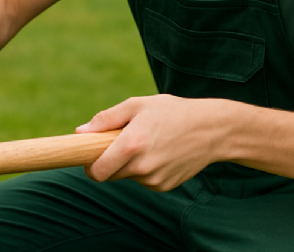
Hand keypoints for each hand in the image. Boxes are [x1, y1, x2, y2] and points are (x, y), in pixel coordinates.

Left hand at [76, 95, 219, 191]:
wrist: (212, 129)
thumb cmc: (172, 112)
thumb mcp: (137, 105)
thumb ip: (106, 119)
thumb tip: (81, 132)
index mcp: (131, 145)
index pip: (97, 172)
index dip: (89, 166)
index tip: (90, 157)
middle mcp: (142, 167)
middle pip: (110, 175)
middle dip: (110, 161)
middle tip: (124, 141)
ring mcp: (154, 180)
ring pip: (129, 176)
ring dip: (131, 164)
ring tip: (150, 142)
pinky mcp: (165, 187)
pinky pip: (145, 180)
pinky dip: (146, 169)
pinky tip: (161, 153)